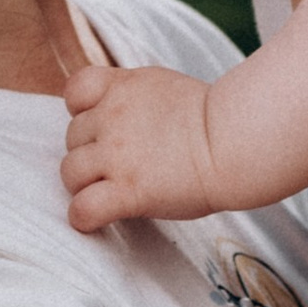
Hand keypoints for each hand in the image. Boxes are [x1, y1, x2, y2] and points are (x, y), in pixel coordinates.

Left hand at [61, 59, 217, 229]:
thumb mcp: (165, 88)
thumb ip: (136, 98)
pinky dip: (84, 217)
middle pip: (72, 138)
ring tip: (109, 193)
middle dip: (90, 153)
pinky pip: (82, 209)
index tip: (103, 127)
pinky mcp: (128, 190)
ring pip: (70, 173)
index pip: (75, 90)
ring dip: (84, 186)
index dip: (82, 111)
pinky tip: (99, 219)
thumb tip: (125, 119)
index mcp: (124, 87)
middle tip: (118, 168)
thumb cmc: (215, 121)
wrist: (237, 141)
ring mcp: (117, 154)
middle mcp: (113, 117)